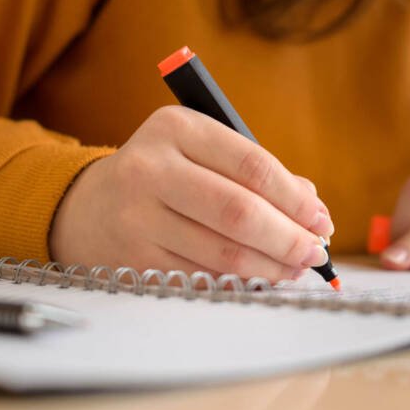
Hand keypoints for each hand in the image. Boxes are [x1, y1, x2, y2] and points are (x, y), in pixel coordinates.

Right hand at [49, 106, 333, 281]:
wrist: (87, 205)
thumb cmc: (166, 174)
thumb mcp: (203, 151)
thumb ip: (257, 172)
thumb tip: (312, 208)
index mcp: (177, 128)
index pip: (252, 165)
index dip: (295, 198)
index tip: (321, 220)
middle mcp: (152, 168)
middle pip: (238, 212)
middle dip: (288, 238)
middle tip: (315, 253)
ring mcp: (138, 215)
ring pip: (222, 251)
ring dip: (270, 266)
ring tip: (295, 268)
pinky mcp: (133, 257)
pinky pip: (201, 275)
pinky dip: (239, 281)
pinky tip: (260, 278)